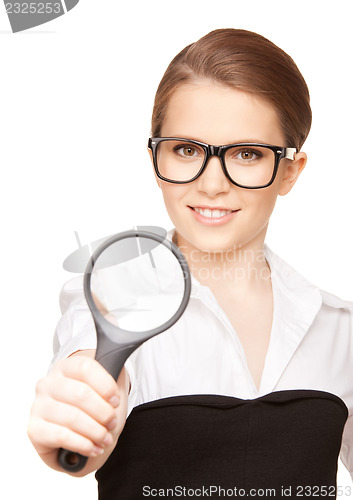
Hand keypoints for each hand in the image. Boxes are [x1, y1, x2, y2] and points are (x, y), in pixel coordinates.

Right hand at [27, 350, 127, 473]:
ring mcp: (38, 406)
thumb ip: (113, 372)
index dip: (105, 385)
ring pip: (72, 417)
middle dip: (103, 413)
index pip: (85, 368)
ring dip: (95, 431)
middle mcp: (48, 383)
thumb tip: (121, 351)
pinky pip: (61, 436)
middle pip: (81, 394)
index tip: (116, 400)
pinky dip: (82, 444)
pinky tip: (92, 448)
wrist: (80, 436)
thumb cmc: (94, 409)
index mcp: (66, 367)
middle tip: (112, 423)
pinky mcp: (34, 429)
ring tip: (105, 439)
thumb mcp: (107, 389)